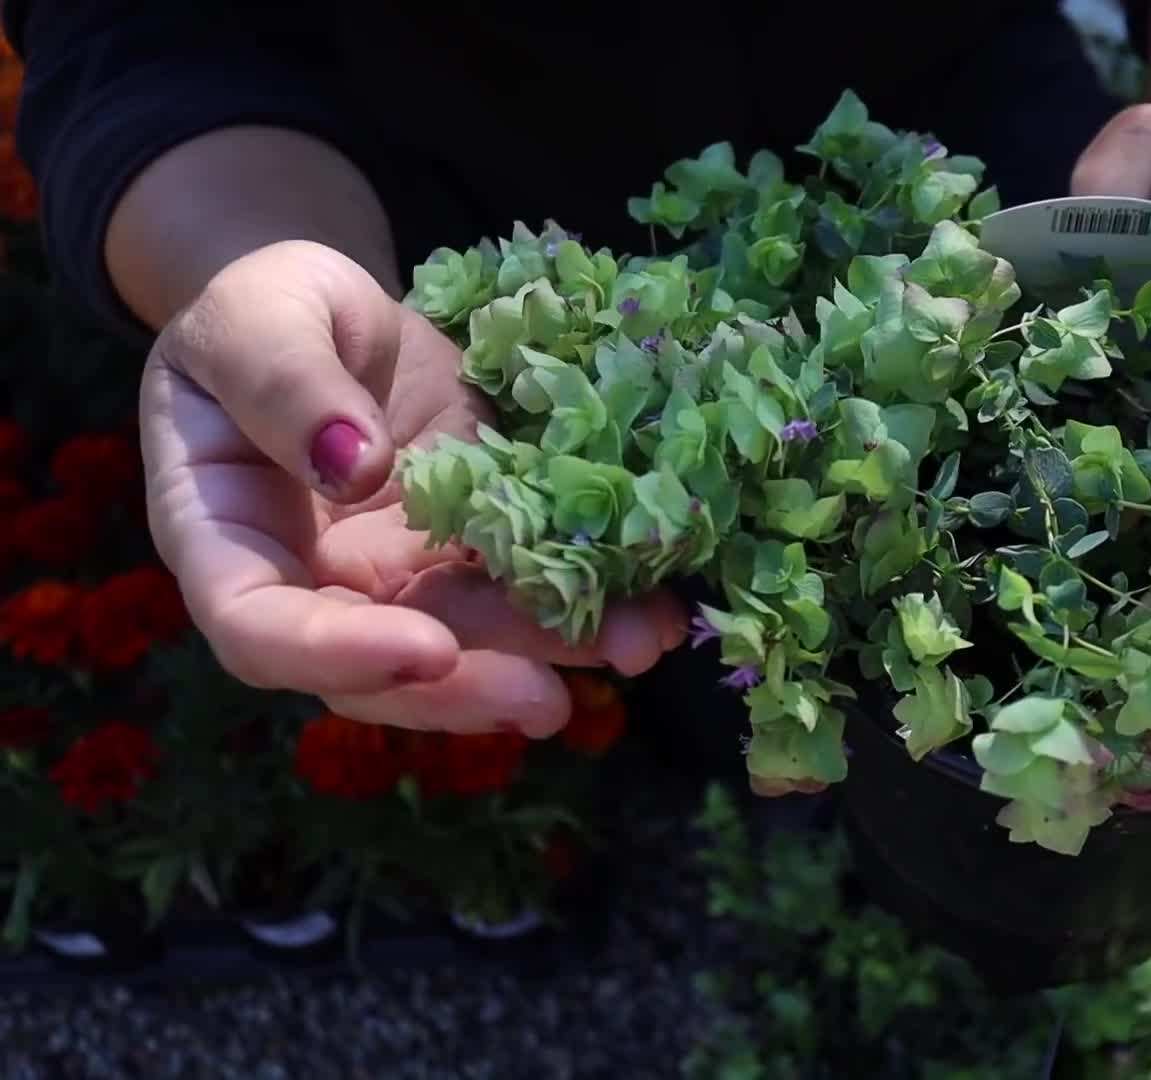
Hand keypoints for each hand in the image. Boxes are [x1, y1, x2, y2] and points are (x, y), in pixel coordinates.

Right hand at [139, 240, 687, 735]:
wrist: (335, 311)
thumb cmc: (265, 306)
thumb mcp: (259, 313)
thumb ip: (284, 384)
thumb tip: (354, 465)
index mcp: (225, 536)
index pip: (258, 628)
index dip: (336, 654)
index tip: (424, 650)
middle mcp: (314, 582)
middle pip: (377, 669)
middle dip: (467, 688)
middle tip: (548, 697)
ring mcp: (400, 576)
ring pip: (472, 641)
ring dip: (553, 652)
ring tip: (637, 645)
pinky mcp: (474, 553)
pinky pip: (528, 588)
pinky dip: (592, 603)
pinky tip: (654, 608)